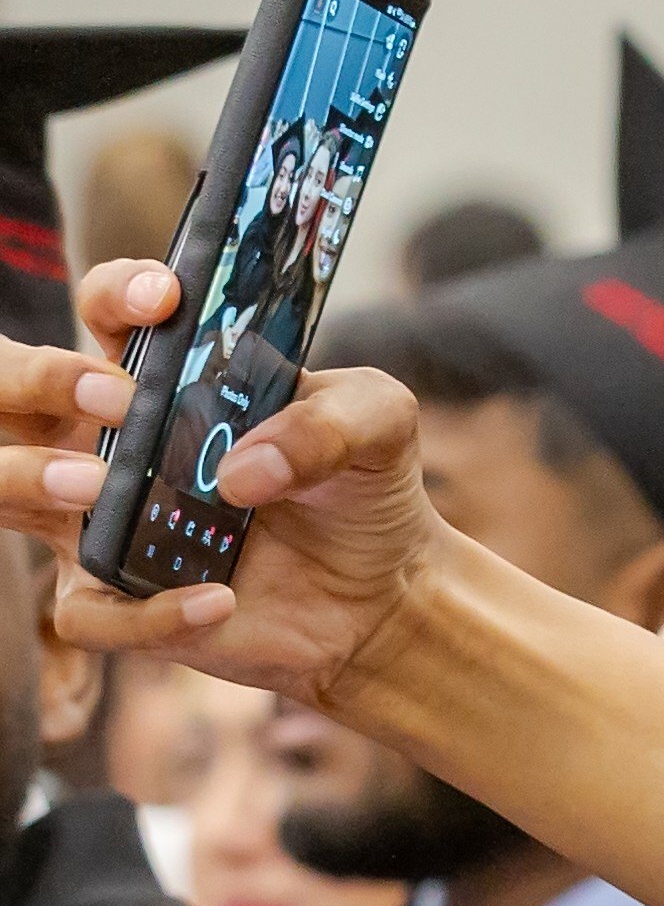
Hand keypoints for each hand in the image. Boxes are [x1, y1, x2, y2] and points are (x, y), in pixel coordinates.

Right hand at [0, 258, 451, 711]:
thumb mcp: (379, 425)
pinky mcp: (118, 599)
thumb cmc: (359, 487)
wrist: (383, 591)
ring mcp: (101, 522)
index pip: (107, 312)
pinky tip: (219, 597)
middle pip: (10, 393)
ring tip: (101, 484)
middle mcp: (112, 442)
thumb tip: (241, 471)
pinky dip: (149, 610)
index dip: (119, 294)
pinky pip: (89, 611)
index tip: (166, 299)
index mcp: (165, 381)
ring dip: (31, 477)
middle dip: (34, 376)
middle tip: (112, 396)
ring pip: (4, 491)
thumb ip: (334, 417)